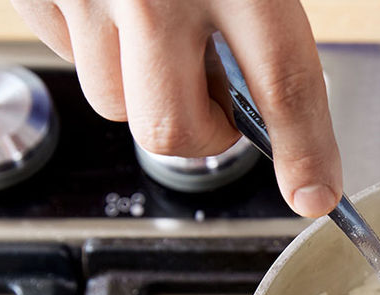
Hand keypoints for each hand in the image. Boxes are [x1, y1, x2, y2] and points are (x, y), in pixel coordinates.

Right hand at [11, 0, 341, 217]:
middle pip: (172, 130)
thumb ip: (265, 11)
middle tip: (218, 105)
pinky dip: (94, 43)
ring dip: (141, 83)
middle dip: (200, 133)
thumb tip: (283, 95)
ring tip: (158, 26)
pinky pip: (65, 52)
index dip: (305, 150)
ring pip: (112, 99)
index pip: (286, 86)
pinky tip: (112, 0)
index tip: (315, 191)